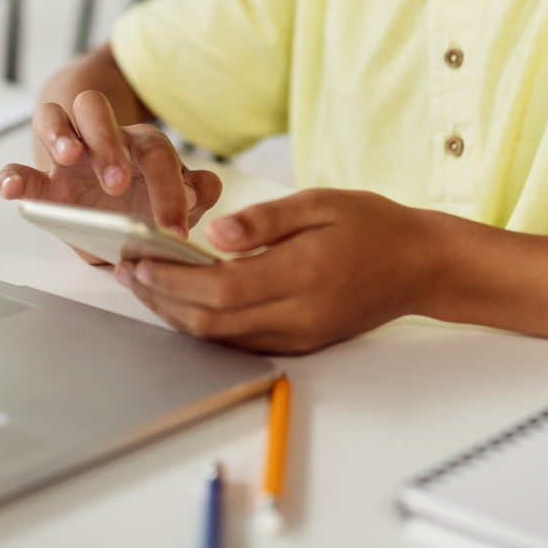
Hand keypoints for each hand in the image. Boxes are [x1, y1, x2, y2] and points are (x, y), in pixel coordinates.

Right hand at [0, 91, 222, 262]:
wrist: (113, 213)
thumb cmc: (146, 201)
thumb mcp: (175, 200)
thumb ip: (195, 193)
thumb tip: (198, 190)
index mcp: (141, 145)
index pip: (156, 153)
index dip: (169, 188)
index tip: (174, 227)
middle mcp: (102, 138)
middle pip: (97, 111)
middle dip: (107, 142)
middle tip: (117, 183)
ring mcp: (66, 155)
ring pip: (54, 118)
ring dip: (60, 135)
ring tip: (67, 158)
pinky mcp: (41, 181)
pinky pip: (18, 169)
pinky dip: (11, 176)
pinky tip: (10, 189)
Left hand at [113, 189, 438, 352]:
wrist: (419, 265)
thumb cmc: (372, 226)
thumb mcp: (319, 203)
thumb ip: (264, 220)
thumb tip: (214, 234)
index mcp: (302, 274)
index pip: (219, 288)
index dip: (171, 279)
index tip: (138, 260)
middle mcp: (297, 315)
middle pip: (211, 321)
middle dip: (161, 300)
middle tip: (129, 273)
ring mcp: (298, 336)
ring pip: (220, 338)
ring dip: (177, 315)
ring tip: (146, 286)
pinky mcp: (299, 344)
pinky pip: (240, 342)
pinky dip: (206, 325)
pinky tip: (186, 302)